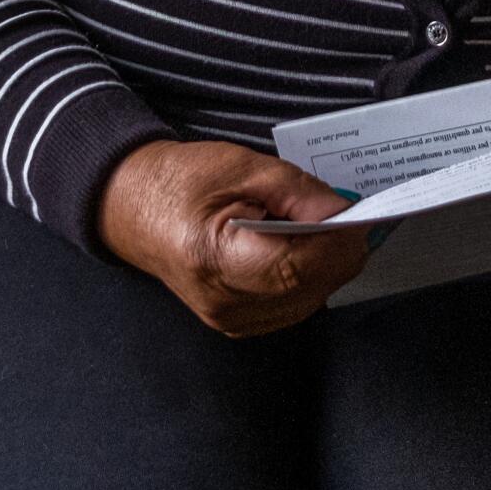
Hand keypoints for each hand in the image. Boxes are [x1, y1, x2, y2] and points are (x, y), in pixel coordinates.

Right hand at [96, 138, 371, 334]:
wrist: (131, 207)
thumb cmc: (176, 181)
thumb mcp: (239, 165)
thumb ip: (297, 191)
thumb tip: (343, 212)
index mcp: (214, 260)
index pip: (298, 267)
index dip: (337, 241)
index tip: (359, 213)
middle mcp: (224, 304)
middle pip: (313, 288)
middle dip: (335, 248)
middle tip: (334, 209)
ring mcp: (231, 321)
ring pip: (312, 299)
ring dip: (323, 261)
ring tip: (305, 224)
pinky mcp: (239, 324)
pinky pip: (296, 305)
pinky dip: (307, 274)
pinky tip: (293, 245)